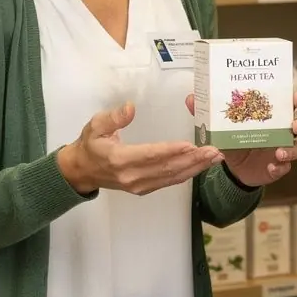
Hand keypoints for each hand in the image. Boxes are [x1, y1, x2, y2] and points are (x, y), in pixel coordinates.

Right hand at [58, 102, 222, 195]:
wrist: (81, 171)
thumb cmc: (90, 144)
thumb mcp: (95, 125)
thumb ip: (113, 117)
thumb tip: (131, 108)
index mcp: (119, 159)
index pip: (150, 155)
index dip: (171, 151)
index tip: (191, 145)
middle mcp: (132, 176)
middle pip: (167, 168)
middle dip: (193, 160)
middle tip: (214, 151)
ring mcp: (139, 186)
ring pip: (172, 177)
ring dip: (195, 168)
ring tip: (214, 158)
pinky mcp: (144, 189)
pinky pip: (169, 182)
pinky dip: (187, 174)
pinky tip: (200, 166)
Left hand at [186, 92, 296, 189]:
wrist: (234, 167)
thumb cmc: (234, 140)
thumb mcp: (221, 126)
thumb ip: (207, 112)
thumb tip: (191, 98)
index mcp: (270, 116)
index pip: (288, 104)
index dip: (295, 99)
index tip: (295, 97)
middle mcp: (280, 131)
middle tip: (292, 124)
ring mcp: (282, 149)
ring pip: (296, 147)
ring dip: (290, 149)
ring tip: (279, 151)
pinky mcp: (278, 167)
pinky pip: (284, 167)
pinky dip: (280, 167)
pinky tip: (271, 167)